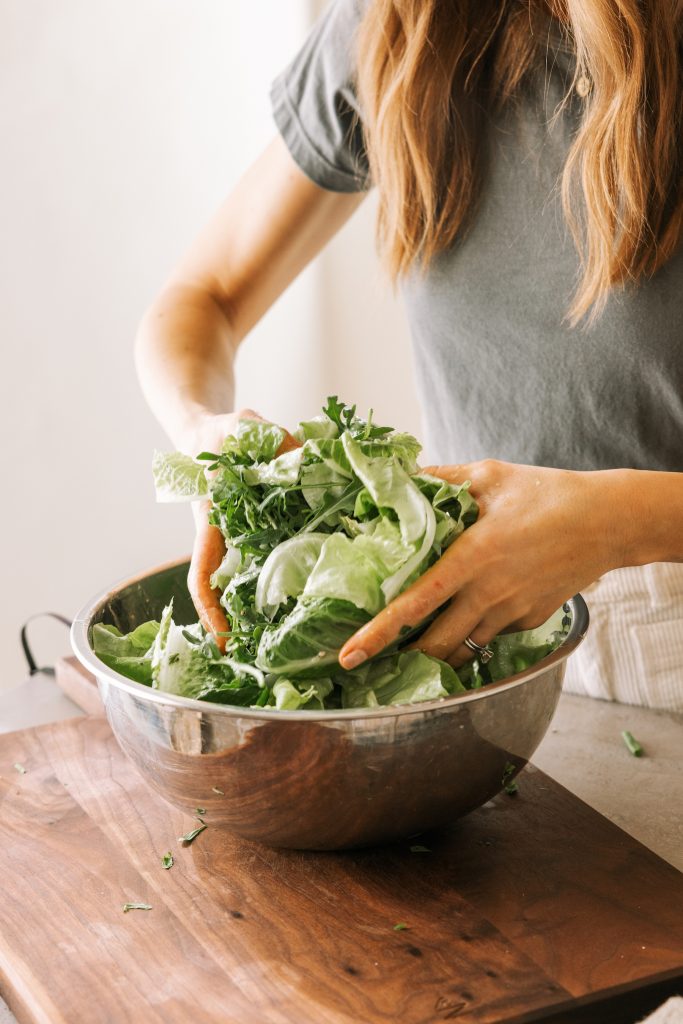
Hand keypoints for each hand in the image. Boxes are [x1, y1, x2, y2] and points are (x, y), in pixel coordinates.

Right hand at [182, 409, 299, 651]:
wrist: (209, 432)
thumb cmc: (220, 433)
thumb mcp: (243, 427)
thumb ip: (272, 440)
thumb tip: (308, 460)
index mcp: (212, 522)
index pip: (203, 572)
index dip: (210, 609)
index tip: (223, 639)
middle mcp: (228, 537)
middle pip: (233, 588)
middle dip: (248, 620)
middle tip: (276, 651)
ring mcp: (244, 536)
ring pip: (257, 576)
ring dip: (275, 601)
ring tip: (309, 628)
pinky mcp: (263, 528)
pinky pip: (279, 553)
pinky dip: (296, 566)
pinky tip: (329, 574)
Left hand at [338, 459, 629, 668]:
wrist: (609, 522)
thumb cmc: (548, 493)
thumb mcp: (489, 475)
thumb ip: (442, 480)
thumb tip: (402, 476)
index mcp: (471, 558)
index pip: (415, 604)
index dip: (379, 632)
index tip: (350, 655)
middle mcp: (488, 593)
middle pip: (436, 645)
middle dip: (404, 659)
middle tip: (375, 663)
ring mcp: (511, 612)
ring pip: (464, 647)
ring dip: (437, 652)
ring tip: (414, 650)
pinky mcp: (530, 621)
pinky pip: (492, 634)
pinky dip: (474, 630)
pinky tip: (470, 612)